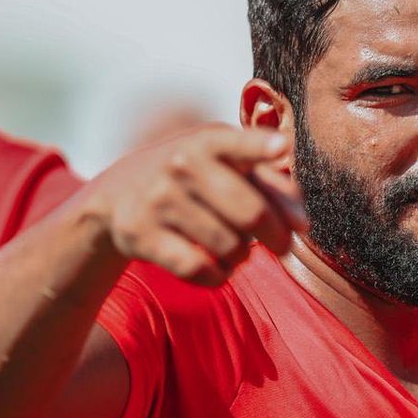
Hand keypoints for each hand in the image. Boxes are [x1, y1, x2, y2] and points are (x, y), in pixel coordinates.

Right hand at [83, 125, 306, 285]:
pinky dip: (218, 275)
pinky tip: (218, 267)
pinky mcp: (141, 234)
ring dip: (243, 255)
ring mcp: (159, 199)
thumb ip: (269, 184)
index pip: (238, 143)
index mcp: (208, 141)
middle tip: (283, 246)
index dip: (261, 146)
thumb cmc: (190, 176)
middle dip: (277, 237)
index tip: (282, 147)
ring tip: (239, 249)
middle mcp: (181, 165)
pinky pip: (199, 269)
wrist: (116, 194)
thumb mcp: (223, 164)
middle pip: (251, 213)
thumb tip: (302, 223)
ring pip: (229, 246)